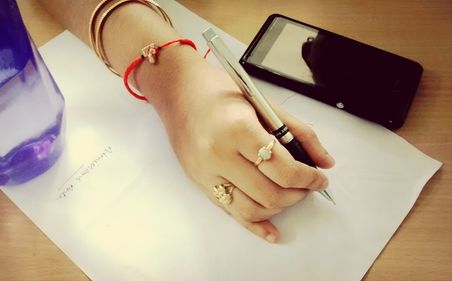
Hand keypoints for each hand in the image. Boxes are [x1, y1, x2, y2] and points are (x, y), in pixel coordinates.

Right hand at [144, 51, 334, 242]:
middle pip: (269, 194)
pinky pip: (230, 212)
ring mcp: (205, 173)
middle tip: (308, 185)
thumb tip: (324, 162)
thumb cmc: (219, 91)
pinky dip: (255, 225)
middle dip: (298, 194)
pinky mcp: (199, 183)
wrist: (178, 92)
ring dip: (280, 207)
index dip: (308, 178)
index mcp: (237, 130)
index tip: (319, 177)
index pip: (283, 169)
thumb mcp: (264, 103)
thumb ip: (298, 132)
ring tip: (291, 194)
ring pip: (251, 209)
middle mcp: (218, 155)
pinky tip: (272, 232)